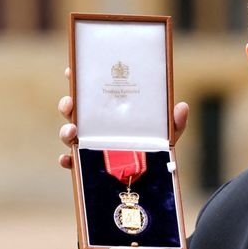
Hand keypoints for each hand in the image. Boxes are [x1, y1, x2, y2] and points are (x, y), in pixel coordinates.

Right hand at [57, 67, 190, 168]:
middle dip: (67, 105)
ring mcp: (89, 145)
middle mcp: (95, 126)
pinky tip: (67, 159)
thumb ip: (175, 122)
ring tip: (71, 132)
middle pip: (74, 111)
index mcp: (109, 112)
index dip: (77, 79)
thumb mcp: (167, 133)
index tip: (70, 71)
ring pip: (69, 135)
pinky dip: (67, 161)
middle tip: (70, 104)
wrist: (153, 177)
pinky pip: (72, 162)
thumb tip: (182, 106)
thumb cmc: (156, 147)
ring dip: (65, 132)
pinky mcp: (87, 165)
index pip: (90, 92)